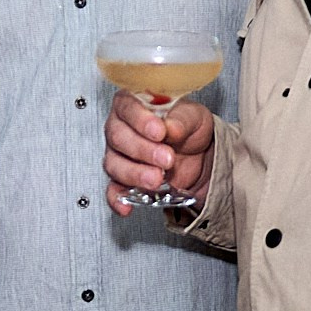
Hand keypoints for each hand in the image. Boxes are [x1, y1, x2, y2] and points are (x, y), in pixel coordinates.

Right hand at [104, 93, 213, 215]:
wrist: (198, 154)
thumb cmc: (188, 127)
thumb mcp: (194, 116)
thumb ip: (182, 119)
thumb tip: (171, 127)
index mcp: (135, 104)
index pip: (127, 107)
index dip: (140, 120)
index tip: (159, 132)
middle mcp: (121, 127)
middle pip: (118, 137)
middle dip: (143, 150)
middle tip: (167, 158)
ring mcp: (119, 155)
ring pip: (115, 164)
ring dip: (135, 174)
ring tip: (158, 179)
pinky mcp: (123, 179)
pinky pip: (113, 190)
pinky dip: (118, 199)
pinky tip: (127, 205)